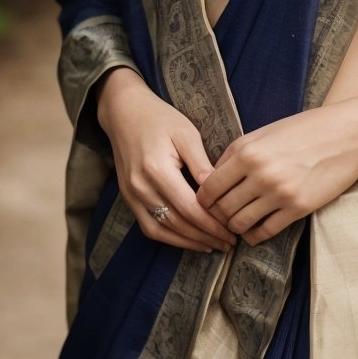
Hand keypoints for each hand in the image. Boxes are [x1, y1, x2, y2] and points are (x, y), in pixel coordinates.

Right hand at [96, 66, 235, 253]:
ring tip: (213, 245)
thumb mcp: (187, 134)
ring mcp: (131, 195)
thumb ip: (202, 164)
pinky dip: (170, 238)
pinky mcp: (128, 198)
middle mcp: (141, 187)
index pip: (190, 208)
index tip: (233, 232)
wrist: (124, 113)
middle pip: (178, 223)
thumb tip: (221, 192)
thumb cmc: (160, 119)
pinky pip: (149, 227)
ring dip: (188, 242)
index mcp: (157, 170)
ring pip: (162, 230)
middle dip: (205, 236)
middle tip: (229, 244)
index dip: (212, 224)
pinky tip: (189, 240)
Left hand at [197, 93, 357, 245]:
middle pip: (222, 208)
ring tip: (237, 225)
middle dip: (216, 216)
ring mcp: (278, 192)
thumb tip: (213, 176)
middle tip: (219, 219)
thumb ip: (237, 153)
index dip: (202, 200)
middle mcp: (259, 173)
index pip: (209, 187)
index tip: (205, 205)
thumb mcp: (265, 132)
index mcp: (246, 151)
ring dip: (234, 228)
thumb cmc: (305, 129)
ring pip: (240, 223)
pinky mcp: (297, 208)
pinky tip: (254, 232)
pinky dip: (254, 236)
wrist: (347, 134)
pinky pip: (265, 231)